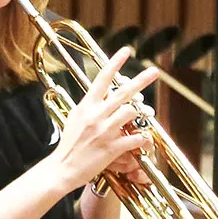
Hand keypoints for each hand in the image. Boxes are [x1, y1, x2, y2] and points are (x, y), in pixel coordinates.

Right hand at [45, 47, 159, 192]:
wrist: (62, 168)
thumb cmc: (68, 144)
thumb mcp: (75, 118)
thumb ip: (90, 105)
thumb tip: (101, 93)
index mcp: (86, 106)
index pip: (102, 79)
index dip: (115, 63)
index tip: (126, 51)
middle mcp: (96, 115)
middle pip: (123, 93)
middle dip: (142, 80)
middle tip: (155, 71)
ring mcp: (104, 131)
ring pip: (131, 112)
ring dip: (140, 113)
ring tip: (144, 115)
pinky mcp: (111, 148)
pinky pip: (135, 138)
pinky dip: (143, 138)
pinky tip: (144, 140)